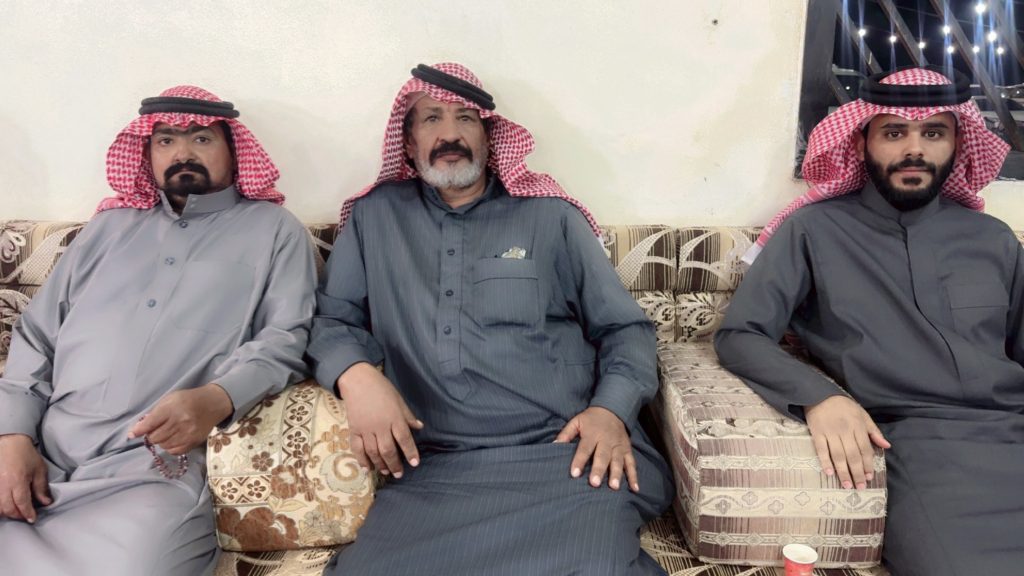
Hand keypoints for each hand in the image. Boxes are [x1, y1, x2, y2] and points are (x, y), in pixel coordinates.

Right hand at [0, 434, 51, 522]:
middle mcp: (3, 485)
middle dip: (17, 515)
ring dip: (6, 512)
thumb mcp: (39, 469)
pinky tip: (5, 505)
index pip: (22, 504)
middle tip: (25, 516)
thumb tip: (45, 502)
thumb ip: (41, 488)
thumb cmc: (25, 454)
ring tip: (15, 511)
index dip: (28, 513)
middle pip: (7, 508)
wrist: (9, 442)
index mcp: (18, 481)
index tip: (32, 518)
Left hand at [128, 383, 233, 455]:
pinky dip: (170, 447)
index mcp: (172, 408)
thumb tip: (140, 427)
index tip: (132, 434)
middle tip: (155, 429)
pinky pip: (175, 451)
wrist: (213, 404)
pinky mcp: (194, 442)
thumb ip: (156, 412)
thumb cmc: (188, 399)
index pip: (151, 423)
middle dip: (151, 435)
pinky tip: (173, 439)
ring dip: (161, 441)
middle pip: (156, 437)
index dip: (139, 430)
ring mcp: (188, 434)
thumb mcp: (170, 399)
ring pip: (164, 445)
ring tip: (166, 433)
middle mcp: (180, 422)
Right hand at [337, 362, 422, 478]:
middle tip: (399, 474)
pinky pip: (357, 448)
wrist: (358, 381)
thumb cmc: (382, 389)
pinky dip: (362, 459)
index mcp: (394, 418)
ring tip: (385, 471)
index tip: (414, 464)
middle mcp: (380, 426)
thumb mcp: (399, 400)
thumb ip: (408, 416)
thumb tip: (419, 427)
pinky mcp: (353, 429)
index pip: (404, 438)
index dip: (410, 452)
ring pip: (373, 452)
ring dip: (379, 464)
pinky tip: (366, 468)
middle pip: (388, 450)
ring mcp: (365, 429)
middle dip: (394, 464)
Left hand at [554, 406, 637, 491]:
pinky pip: (632, 464)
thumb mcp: (576, 421)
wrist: (613, 409)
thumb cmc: (591, 419)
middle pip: (602, 456)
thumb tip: (554, 445)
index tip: (574, 473)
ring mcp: (619, 446)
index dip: (579, 461)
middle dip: (599, 470)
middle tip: (595, 484)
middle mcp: (607, 441)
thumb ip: (566, 434)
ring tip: (614, 487)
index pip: (585, 448)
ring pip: (618, 461)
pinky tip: (635, 489)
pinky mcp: (628, 450)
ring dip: (616, 474)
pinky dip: (634, 476)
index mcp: (592, 434)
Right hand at [805, 394, 890, 489]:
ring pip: (838, 455)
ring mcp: (830, 432)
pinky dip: (825, 461)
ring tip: (847, 485)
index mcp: (858, 426)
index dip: (867, 464)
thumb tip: (886, 446)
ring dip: (843, 471)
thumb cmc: (843, 406)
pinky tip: (829, 472)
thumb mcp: (862, 415)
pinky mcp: (817, 433)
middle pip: (853, 455)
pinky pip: (821, 449)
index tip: (869, 477)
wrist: (819, 394)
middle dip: (857, 473)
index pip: (865, 449)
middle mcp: (845, 430)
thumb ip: (873, 431)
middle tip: (860, 487)